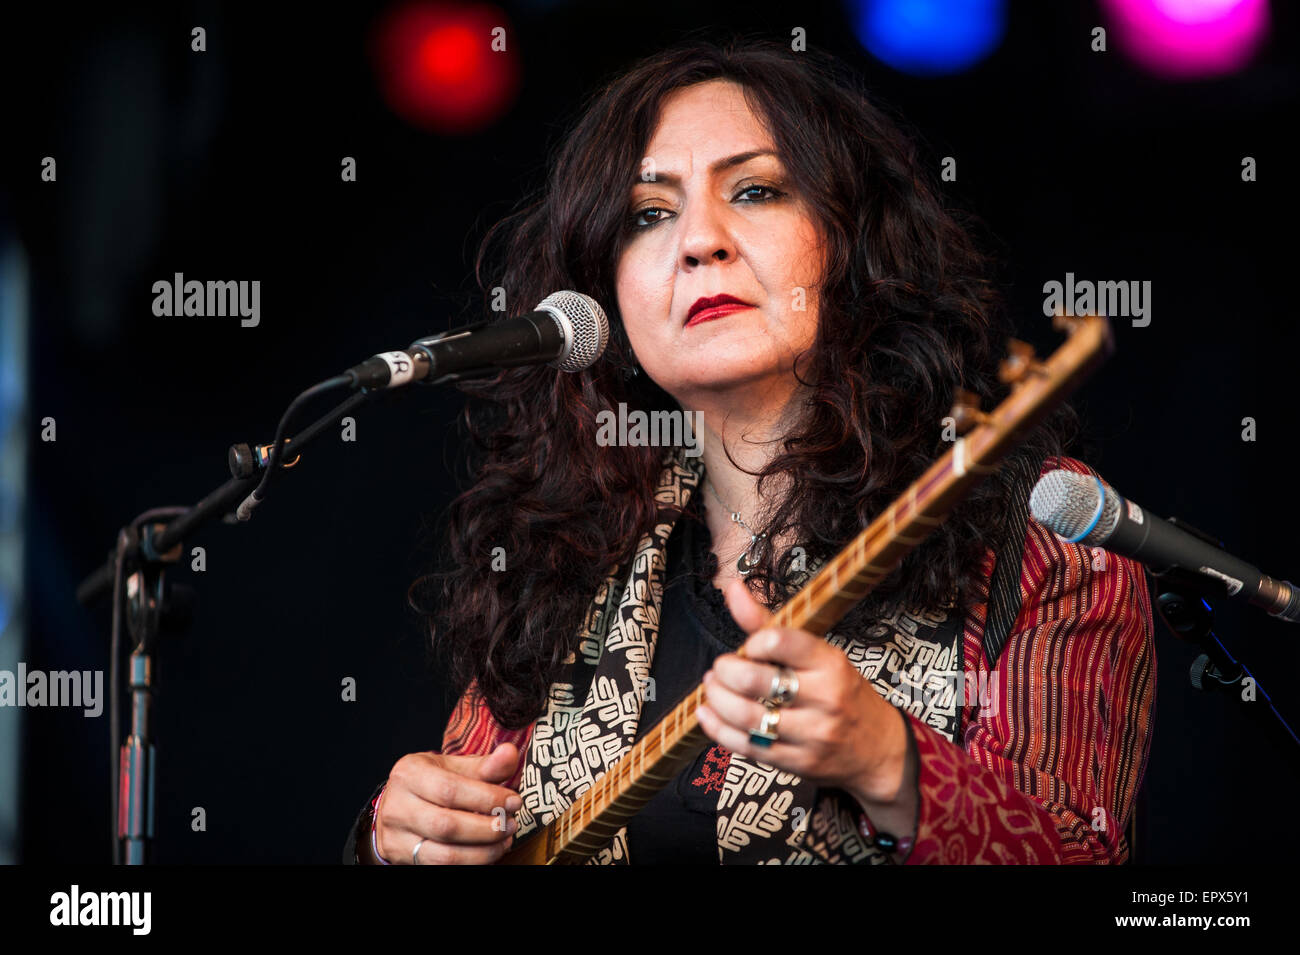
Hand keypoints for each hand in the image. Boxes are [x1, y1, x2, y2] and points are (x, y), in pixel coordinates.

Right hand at [374, 743, 522, 864]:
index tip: (514, 801)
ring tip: (505, 840)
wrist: (397, 806)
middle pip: (446, 825)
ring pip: (443, 855)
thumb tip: (510, 753)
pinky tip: (489, 852)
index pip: (450, 789)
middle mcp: (397, 805)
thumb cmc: (432, 782)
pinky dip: (471, 862)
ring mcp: (396, 836)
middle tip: (510, 824)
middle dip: (486, 829)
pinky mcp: (402, 859)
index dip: (487, 798)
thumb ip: (484, 764)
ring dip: (482, 852)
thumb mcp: (453, 766)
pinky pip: (440, 867)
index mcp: (409, 773)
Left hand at [695, 579, 910, 803]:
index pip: (780, 642)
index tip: (750, 647)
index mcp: (831, 663)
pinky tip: (708, 714)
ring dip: (717, 698)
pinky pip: (746, 746)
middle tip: (719, 668)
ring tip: (713, 688)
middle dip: (724, 671)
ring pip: (746, 716)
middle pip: (754, 681)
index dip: (754, 642)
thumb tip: (732, 587)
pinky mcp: (797, 763)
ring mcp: (812, 735)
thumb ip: (768, 623)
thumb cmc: (841, 692)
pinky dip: (718, 728)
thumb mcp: (817, 655)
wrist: (878, 749)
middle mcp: (825, 699)